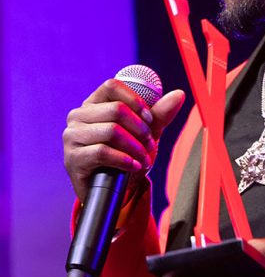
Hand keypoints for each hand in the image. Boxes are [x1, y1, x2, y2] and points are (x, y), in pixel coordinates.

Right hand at [63, 79, 185, 201]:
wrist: (114, 190)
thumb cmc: (126, 156)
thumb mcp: (145, 134)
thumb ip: (159, 115)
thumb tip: (179, 94)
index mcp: (94, 104)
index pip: (111, 86)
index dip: (135, 100)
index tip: (149, 118)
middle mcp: (78, 116)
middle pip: (116, 109)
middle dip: (140, 129)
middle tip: (150, 145)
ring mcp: (73, 137)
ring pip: (111, 131)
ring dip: (135, 147)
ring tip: (143, 159)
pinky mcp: (73, 158)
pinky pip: (103, 152)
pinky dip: (124, 160)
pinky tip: (133, 166)